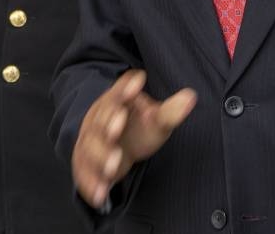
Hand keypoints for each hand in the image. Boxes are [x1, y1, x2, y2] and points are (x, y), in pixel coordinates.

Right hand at [73, 70, 195, 208]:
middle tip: (116, 129)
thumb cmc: (138, 128)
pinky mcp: (84, 165)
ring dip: (100, 156)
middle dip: (108, 124)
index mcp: (116, 101)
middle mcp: (98, 120)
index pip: (119, 92)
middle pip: (100, 120)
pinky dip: (91, 183)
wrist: (116, 147)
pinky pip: (84, 173)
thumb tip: (190, 97)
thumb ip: (170, 111)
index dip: (125, 88)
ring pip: (90, 148)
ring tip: (114, 165)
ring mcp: (89, 142)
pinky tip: (101, 192)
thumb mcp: (156, 120)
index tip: (138, 82)